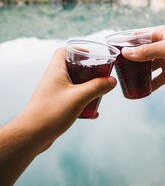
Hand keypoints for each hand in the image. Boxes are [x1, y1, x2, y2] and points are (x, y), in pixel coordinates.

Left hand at [0, 48, 115, 185]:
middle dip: (88, 71)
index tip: (91, 55)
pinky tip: (91, 112)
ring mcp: (53, 92)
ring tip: (98, 93)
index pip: (64, 51)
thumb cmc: (51, 113)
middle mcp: (53, 79)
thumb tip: (112, 81)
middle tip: (100, 75)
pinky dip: (82, 102)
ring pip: (73, 84)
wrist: (31, 136)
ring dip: (86, 88)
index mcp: (56, 71)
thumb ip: (97, 87)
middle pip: (72, 67)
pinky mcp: (55, 105)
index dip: (77, 50)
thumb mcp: (79, 97)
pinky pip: (72, 98)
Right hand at [122, 25, 164, 90]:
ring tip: (126, 80)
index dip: (125, 43)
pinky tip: (141, 90)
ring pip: (147, 66)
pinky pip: (156, 78)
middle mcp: (162, 45)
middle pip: (140, 52)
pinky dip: (149, 84)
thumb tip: (125, 53)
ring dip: (138, 72)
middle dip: (130, 60)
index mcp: (160, 34)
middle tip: (117, 69)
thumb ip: (147, 51)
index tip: (113, 52)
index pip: (137, 36)